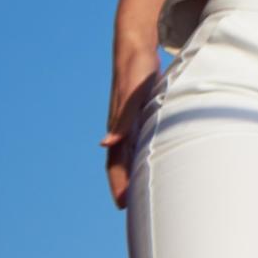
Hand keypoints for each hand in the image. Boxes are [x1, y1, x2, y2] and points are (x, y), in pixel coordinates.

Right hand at [102, 46, 157, 209]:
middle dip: (125, 185)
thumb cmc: (135, 72)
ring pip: (130, 153)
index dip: (118, 184)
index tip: (122, 205)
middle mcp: (121, 128)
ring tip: (143, 191)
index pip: (115, 164)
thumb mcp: (133, 95)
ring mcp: (129, 121)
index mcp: (119, 128)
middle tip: (134, 208)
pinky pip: (138, 140)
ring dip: (133, 172)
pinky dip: (142, 153)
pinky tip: (151, 160)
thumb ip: (122, 119)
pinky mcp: (139, 113)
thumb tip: (106, 145)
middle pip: (121, 163)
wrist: (134, 50)